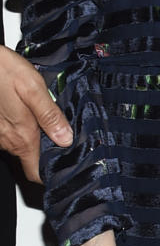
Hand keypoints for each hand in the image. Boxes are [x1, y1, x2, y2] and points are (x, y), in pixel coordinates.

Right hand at [0, 44, 71, 181]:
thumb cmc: (3, 71)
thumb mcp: (34, 89)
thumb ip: (50, 116)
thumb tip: (66, 138)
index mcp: (22, 135)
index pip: (35, 172)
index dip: (50, 174)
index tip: (66, 165)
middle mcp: (8, 140)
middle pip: (31, 159)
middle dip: (49, 152)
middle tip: (67, 137)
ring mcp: (0, 134)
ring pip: (23, 146)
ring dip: (38, 138)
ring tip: (54, 121)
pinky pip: (13, 135)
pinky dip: (25, 129)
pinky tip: (34, 113)